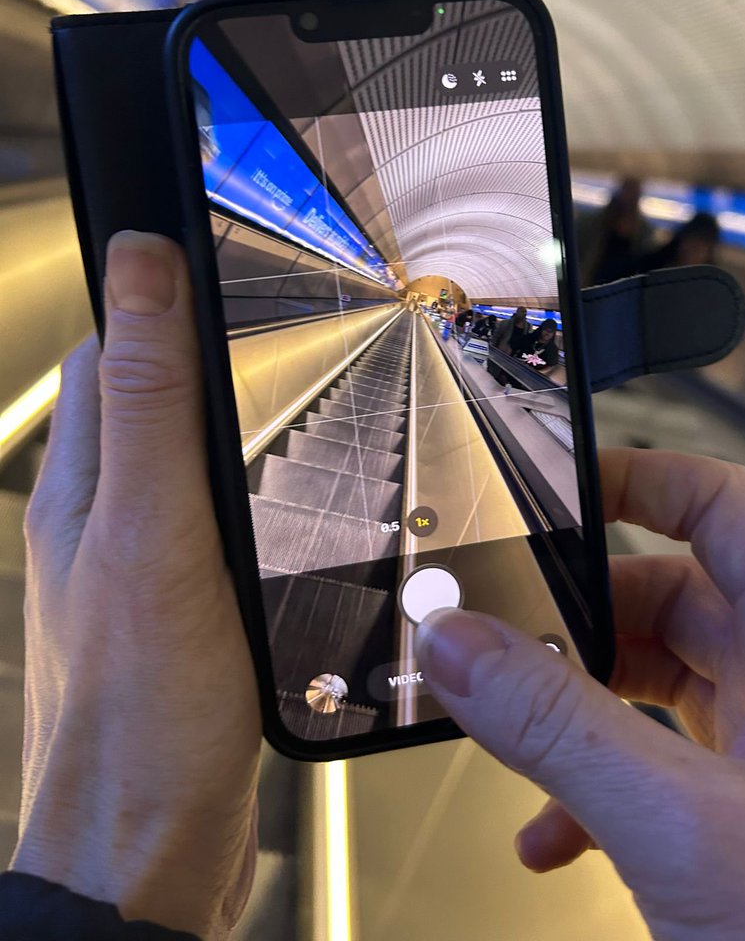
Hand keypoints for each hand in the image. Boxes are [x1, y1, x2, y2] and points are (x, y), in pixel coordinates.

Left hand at [13, 232, 260, 938]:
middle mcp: (107, 514)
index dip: (156, 293)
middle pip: (149, 396)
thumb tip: (140, 267)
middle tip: (279, 320)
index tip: (214, 250)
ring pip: (188, 455)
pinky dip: (252, 489)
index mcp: (88, 483)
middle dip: (204, 350)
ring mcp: (144, 559)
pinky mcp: (184, 602)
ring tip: (300, 395)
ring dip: (235, 419)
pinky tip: (296, 502)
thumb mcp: (158, 532)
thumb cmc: (146, 711)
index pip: (108, 350)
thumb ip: (151, 402)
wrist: (153, 849)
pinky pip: (214, 514)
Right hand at [416, 448, 744, 939]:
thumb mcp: (687, 828)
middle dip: (585, 623)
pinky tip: (557, 838)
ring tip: (525, 745)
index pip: (725, 509)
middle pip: (676, 600)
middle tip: (513, 641)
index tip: (563, 482)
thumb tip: (465, 646)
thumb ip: (563, 732)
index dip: (642, 479)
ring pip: (663, 690)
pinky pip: (666, 774)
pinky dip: (601, 794)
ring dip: (585, 715)